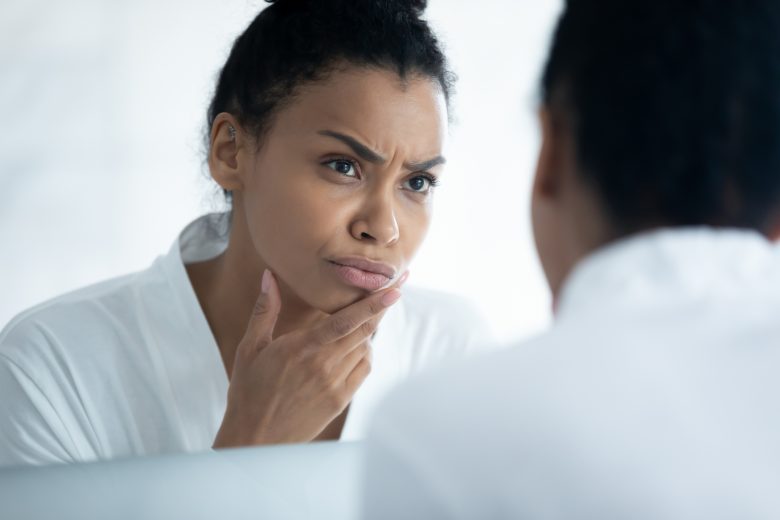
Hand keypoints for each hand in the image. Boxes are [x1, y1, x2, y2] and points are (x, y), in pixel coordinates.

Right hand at [213, 269, 404, 446]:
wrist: (254, 438)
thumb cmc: (248, 391)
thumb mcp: (250, 348)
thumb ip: (264, 310)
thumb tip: (268, 275)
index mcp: (301, 348)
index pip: (345, 321)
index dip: (373, 304)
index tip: (394, 288)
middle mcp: (322, 366)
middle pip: (364, 331)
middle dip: (382, 307)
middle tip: (397, 287)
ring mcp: (334, 385)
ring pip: (365, 348)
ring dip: (370, 329)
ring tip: (368, 315)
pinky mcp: (340, 401)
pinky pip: (363, 370)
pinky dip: (366, 353)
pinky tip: (358, 345)